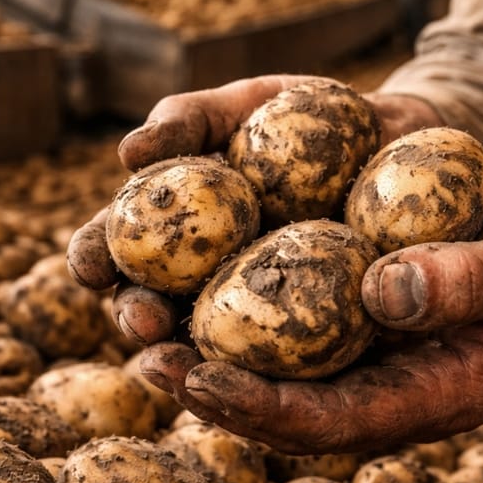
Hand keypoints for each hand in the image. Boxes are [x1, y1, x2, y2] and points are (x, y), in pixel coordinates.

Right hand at [65, 75, 442, 341]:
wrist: (394, 135)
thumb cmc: (305, 112)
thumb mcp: (247, 103)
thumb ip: (187, 120)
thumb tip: (127, 154)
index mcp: (171, 222)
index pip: (116, 245)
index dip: (94, 258)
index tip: (88, 266)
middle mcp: (200, 271)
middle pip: (152, 306)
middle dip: (137, 319)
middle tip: (143, 320)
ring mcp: (254, 304)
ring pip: (209, 342)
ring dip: (189, 357)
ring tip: (184, 361)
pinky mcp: (311, 329)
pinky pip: (287, 355)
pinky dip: (267, 371)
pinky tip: (262, 379)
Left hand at [137, 203, 482, 453]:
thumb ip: (467, 282)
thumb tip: (380, 290)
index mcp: (424, 399)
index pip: (324, 424)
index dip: (255, 408)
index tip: (191, 377)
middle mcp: (379, 392)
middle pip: (276, 407)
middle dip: (203, 384)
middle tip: (136, 343)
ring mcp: (363, 363)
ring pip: (269, 371)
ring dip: (200, 346)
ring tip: (134, 307)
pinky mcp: (352, 327)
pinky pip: (284, 330)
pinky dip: (233, 309)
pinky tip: (184, 272)